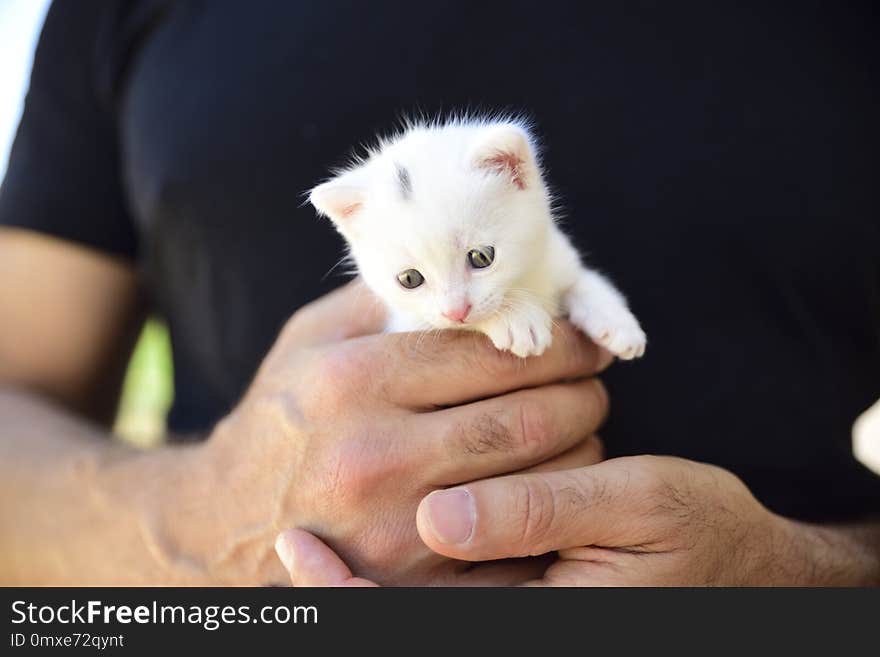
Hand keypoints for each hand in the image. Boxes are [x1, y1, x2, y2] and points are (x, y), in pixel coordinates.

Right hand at [179, 280, 611, 583]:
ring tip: (579, 427)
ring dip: (578, 449)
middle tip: (594, 383)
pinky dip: (551, 510)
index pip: (487, 352)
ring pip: (533, 481)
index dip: (553, 341)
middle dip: (581, 395)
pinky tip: (554, 482)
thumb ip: (384, 298)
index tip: (580, 338)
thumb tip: (470, 274)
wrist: (225, 519)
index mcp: (352, 381)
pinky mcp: (410, 578)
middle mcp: (373, 453)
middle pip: (524, 419)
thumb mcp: (311, 338)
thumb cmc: (283, 416)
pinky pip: (514, 544)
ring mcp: (394, 524)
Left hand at [278, 455, 879, 585]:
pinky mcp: (532, 591)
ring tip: (305, 544)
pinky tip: (381, 522)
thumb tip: (442, 516)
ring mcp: (523, 605)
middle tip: (288, 549)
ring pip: (434, 601)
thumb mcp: (638, 510)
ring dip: (370, 580)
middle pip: (421, 606)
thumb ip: (538, 513)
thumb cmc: (702, 534)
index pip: (425, 618)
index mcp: (540, 612)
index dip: (351, 595)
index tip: (294, 555)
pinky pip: (454, 591)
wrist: (745, 569)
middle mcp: (523, 612)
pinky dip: (409, 566)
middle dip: (353, 590)